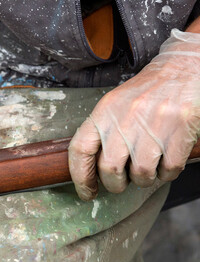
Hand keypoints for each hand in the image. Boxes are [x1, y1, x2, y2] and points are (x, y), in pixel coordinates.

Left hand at [69, 29, 199, 199]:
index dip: (79, 177)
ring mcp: (153, 127)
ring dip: (144, 179)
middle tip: (121, 183)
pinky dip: (167, 173)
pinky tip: (166, 161)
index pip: (80, 150)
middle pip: (109, 170)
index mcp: (103, 113)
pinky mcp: (180, 133)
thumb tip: (90, 171)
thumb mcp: (114, 105)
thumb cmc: (146, 92)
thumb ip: (100, 133)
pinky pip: (168, 170)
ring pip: (140, 175)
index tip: (86, 192)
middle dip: (115, 185)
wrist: (182, 69)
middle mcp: (124, 120)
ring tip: (147, 166)